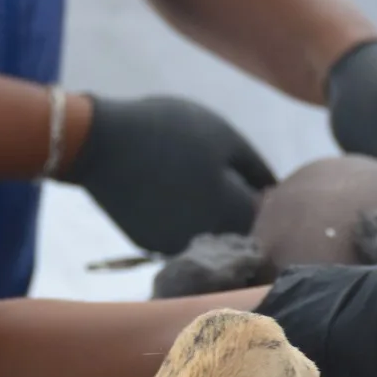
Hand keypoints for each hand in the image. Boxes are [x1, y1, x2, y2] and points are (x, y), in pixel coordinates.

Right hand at [62, 95, 276, 254]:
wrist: (100, 142)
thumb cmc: (171, 130)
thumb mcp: (224, 136)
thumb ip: (256, 167)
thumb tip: (276, 191)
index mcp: (234, 211)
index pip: (266, 215)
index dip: (259, 193)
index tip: (243, 172)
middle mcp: (209, 239)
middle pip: (237, 231)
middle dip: (235, 207)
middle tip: (213, 173)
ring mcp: (178, 246)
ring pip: (207, 236)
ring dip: (208, 216)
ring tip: (187, 180)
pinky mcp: (150, 245)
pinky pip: (179, 236)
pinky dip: (180, 220)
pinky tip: (166, 192)